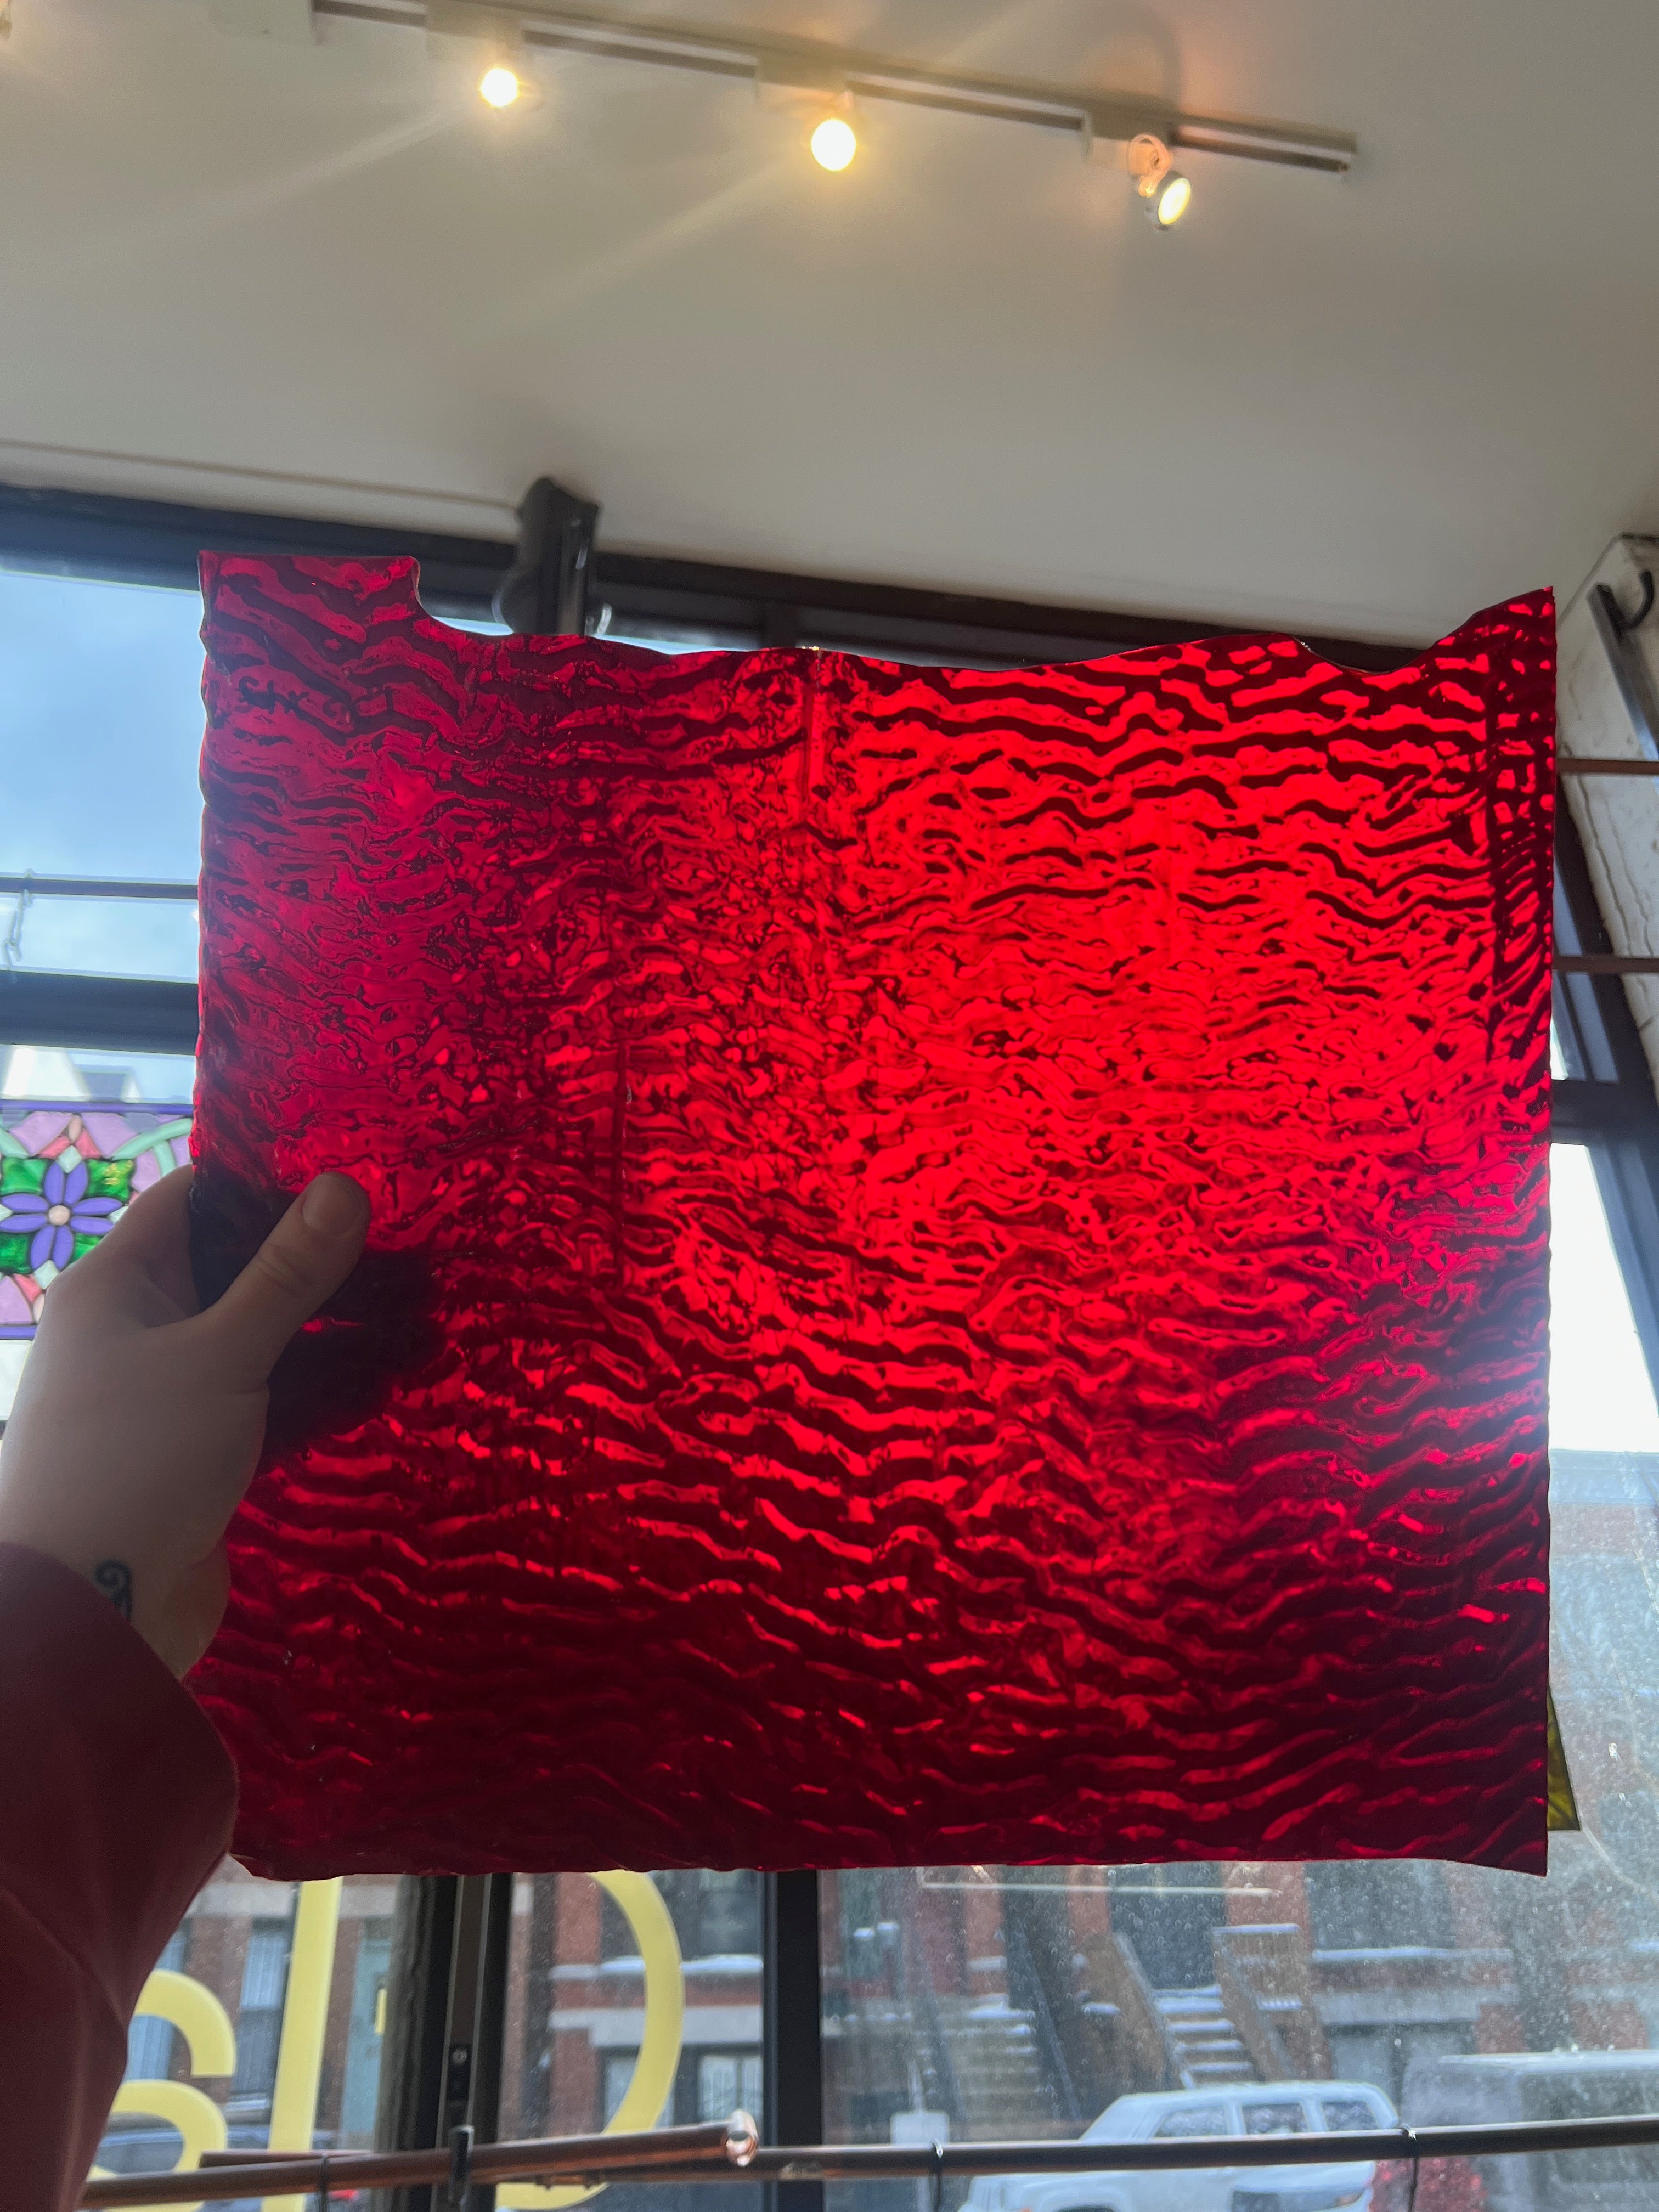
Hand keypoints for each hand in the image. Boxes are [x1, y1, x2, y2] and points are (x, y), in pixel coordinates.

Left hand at [0, 1164, 367, 1676]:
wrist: (92, 1615)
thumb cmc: (137, 1462)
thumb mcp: (221, 1355)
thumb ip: (286, 1275)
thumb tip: (345, 1184)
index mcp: (114, 1287)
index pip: (193, 1199)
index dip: (267, 1181)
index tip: (353, 1174)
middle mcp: (132, 1331)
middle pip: (230, 1270)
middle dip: (311, 1261)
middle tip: (405, 1242)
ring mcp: (163, 1395)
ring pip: (253, 1339)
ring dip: (322, 1331)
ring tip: (412, 1308)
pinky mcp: (196, 1453)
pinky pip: (263, 1401)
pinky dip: (313, 1390)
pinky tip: (380, 1381)